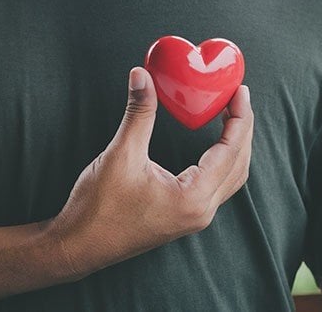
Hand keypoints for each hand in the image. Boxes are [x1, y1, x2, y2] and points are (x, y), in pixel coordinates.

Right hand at [47, 66, 253, 279]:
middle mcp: (200, 211)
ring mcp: (192, 217)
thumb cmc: (98, 208)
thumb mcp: (121, 155)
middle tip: (238, 98)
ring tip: (230, 117)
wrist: (79, 245)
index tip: (240, 91)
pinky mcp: (182, 217)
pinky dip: (221, 162)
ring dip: (235, 147)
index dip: (239, 117)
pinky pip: (216, 186)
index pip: (230, 151)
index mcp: (193, 197)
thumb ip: (138, 114)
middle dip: (242, 129)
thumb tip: (142, 76)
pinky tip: (212, 147)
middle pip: (238, 165)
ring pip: (230, 178)